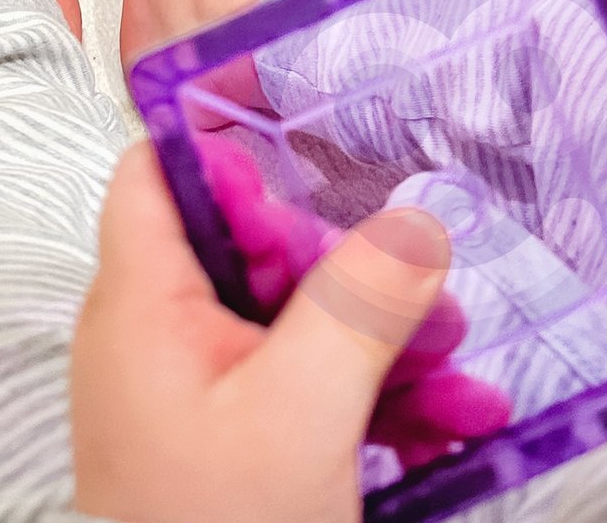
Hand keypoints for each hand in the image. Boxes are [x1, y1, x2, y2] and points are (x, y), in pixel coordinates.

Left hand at [71, 144, 454, 522]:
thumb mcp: (303, 413)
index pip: (159, 176)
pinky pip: (304, 391)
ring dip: (386, 343)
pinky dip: (371, 399)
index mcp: (143, 308)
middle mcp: (160, 340)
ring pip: (296, 327)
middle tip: (431, 296)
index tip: (319, 180)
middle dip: (354, 272)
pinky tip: (451, 423)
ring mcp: (199, 396)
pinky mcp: (234, 447)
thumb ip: (358, 304)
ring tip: (464, 370)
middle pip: (254, 252)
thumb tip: (415, 223)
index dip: (231, 159)